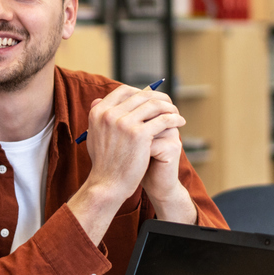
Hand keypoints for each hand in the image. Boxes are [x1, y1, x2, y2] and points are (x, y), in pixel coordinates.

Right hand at [68, 85, 185, 242]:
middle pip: (140, 96)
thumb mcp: (93, 134)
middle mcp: (109, 114)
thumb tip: (99, 99)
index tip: (150, 98)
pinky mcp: (139, 134)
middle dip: (158, 98)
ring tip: (176, 112)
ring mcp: (124, 123)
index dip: (140, 92)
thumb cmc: (104, 162)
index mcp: (98, 112)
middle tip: (168, 104)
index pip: (123, 91)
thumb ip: (98, 116)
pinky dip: (174, 118)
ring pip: (154, 105)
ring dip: (169, 106)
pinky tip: (180, 122)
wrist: (107, 184)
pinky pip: (163, 119)